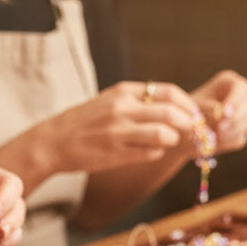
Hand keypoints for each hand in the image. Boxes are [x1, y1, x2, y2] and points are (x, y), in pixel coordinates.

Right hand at [29, 80, 202, 176]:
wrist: (53, 142)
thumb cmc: (84, 123)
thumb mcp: (109, 101)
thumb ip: (137, 101)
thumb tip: (172, 107)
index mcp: (123, 92)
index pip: (169, 93)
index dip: (187, 105)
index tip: (193, 113)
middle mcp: (122, 108)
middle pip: (171, 113)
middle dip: (189, 124)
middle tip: (192, 131)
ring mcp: (118, 132)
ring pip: (163, 134)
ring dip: (172, 139)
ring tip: (168, 141)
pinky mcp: (115, 153)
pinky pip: (150, 153)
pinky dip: (157, 153)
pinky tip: (150, 152)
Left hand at [191, 70, 246, 154]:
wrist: (180, 130)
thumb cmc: (185, 112)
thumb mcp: (195, 106)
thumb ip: (210, 109)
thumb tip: (222, 115)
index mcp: (229, 83)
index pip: (242, 87)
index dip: (235, 100)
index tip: (225, 112)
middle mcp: (240, 97)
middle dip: (236, 117)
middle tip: (220, 128)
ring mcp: (243, 115)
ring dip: (232, 131)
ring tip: (214, 136)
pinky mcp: (240, 133)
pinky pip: (240, 138)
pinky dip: (227, 142)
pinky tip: (213, 143)